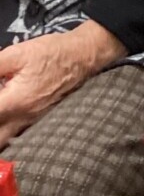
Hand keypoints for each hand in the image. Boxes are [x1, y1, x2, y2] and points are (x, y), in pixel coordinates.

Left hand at [0, 21, 126, 147]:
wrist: (83, 56)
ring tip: (2, 120)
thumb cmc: (50, 53)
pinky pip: (19, 136)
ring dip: (0, 135)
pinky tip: (6, 124)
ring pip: (7, 142)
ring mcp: (34, 122)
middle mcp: (22, 119)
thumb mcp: (16, 54)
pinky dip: (7, 135)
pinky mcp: (41, 119)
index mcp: (13, 103)